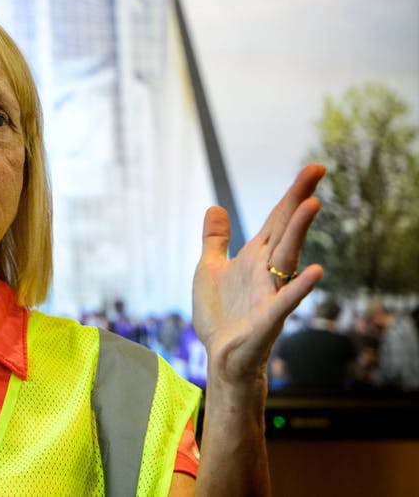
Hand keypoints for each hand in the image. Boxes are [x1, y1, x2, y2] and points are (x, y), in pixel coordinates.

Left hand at [191, 164, 325, 385]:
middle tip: (316, 170)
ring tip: (312, 205)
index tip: (312, 168)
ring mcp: (269, 293)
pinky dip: (299, 286)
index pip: (276, 218)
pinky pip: (286, 300)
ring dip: (298, 232)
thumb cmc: (220, 316)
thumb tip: (215, 207)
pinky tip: (315, 271)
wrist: (220, 357)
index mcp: (253, 257)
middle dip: (298, 199)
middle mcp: (266, 270)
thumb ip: (215, 240)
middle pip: (285, 228)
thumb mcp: (209, 268)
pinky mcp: (268, 318)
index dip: (292, 193)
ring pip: (287, 257)